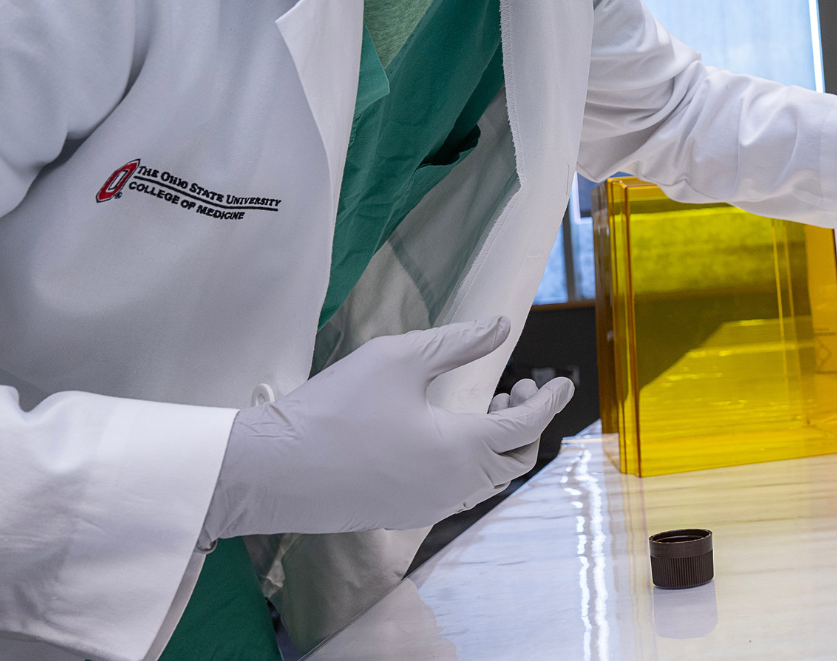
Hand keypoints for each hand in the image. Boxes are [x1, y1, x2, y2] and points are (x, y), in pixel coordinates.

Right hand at [200, 319, 573, 541]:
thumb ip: (458, 342)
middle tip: (513, 387)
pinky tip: (450, 434)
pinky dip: (473, 462)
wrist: (271, 471)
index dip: (549, 401)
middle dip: (528, 422)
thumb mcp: (399, 358)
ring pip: (489, 480)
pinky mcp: (404, 513)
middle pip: (516, 460)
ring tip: (487, 405)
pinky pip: (460, 492)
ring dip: (500, 444)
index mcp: (461, 450)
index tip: (563, 382)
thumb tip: (503, 326)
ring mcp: (429, 506)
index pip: (526, 426)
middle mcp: (454, 487)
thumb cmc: (334, 409)